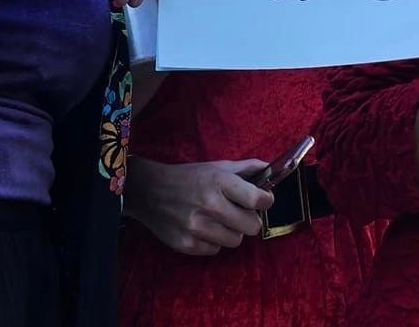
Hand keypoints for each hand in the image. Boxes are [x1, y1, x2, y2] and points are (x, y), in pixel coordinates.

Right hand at [126, 156, 275, 255]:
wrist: (148, 191)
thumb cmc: (188, 178)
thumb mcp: (217, 166)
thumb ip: (246, 168)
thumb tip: (270, 169)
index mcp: (220, 182)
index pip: (258, 200)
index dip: (266, 201)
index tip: (263, 200)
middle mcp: (209, 205)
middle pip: (252, 226)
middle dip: (249, 219)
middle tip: (239, 213)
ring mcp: (197, 227)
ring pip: (235, 241)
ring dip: (231, 232)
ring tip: (219, 221)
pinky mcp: (186, 244)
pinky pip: (215, 250)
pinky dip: (213, 242)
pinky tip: (203, 229)